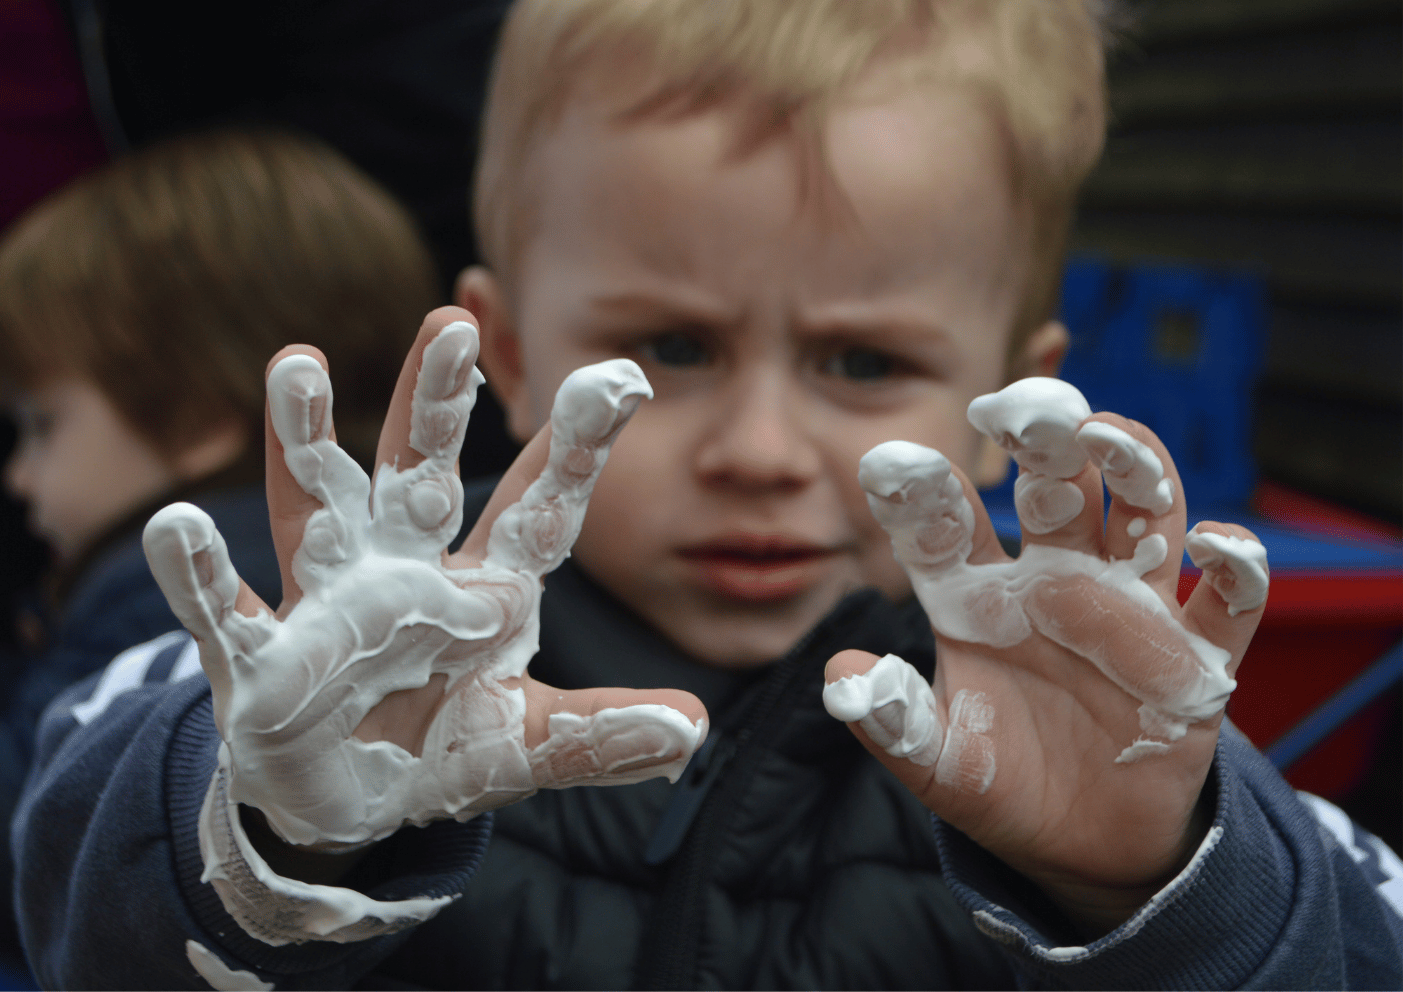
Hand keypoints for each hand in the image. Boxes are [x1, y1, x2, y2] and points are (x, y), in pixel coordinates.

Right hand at [144, 308, 706, 849]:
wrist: (349, 798)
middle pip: (417, 473)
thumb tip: (693, 730)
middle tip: (453, 324)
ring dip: (306, 440)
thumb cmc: (441, 747)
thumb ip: (600, 732)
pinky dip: (201, 574)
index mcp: (482, 590)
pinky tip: (176, 524)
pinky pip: (225, 610)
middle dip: (433, 405)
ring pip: (316, 506)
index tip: (623, 377)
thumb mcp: (527, 742)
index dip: (575, 447)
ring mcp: (327, 605)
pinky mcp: (261, 659)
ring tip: (298, 364)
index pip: (536, 508)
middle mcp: (403, 573)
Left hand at [823, 378, 1267, 933]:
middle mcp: (1055, 580)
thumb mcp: (937, 760)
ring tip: (1110, 438)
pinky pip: (1228, 600)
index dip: (919, 494)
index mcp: (978, 596)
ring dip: (1136, 467)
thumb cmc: (999, 780)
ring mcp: (1130, 608)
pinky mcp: (1198, 655)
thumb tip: (841, 674)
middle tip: (1027, 407)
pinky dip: (1235, 566)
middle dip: (1045, 443)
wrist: (1083, 842)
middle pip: (1056, 489)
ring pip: (1144, 512)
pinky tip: (1213, 544)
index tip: (888, 460)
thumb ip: (892, 718)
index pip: (946, 528)